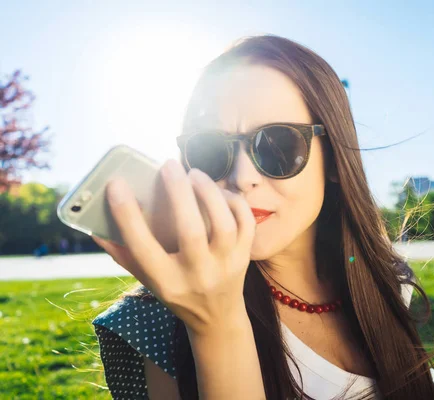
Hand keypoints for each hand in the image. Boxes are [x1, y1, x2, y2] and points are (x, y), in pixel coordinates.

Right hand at [93, 159, 255, 333]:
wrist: (217, 317)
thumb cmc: (176, 291)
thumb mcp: (147, 279)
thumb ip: (122, 253)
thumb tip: (93, 225)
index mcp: (167, 281)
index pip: (142, 247)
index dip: (126, 215)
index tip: (115, 184)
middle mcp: (198, 275)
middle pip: (190, 231)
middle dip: (178, 193)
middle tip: (168, 165)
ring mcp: (226, 265)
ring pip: (223, 224)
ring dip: (208, 193)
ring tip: (194, 174)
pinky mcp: (245, 256)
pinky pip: (245, 222)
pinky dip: (233, 201)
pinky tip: (217, 191)